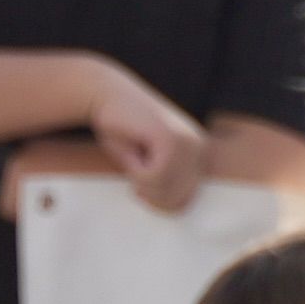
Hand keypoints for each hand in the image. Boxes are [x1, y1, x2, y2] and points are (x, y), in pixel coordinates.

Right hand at [89, 63, 207, 210]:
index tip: (140, 179)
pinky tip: (133, 150)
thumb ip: (166, 182)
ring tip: (135, 154)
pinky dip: (134, 171)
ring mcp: (188, 143)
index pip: (185, 202)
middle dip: (149, 193)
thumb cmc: (121, 129)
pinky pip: (153, 178)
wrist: (105, 93)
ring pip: (164, 191)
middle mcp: (199, 147)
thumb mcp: (147, 162)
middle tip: (135, 165)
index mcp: (198, 153)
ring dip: (140, 181)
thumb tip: (177, 209)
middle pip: (176, 201)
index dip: (156, 200)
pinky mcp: (171, 140)